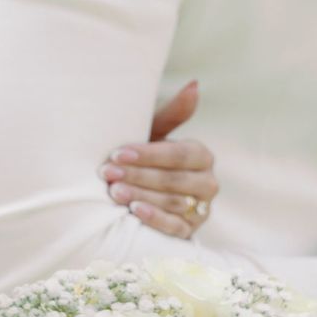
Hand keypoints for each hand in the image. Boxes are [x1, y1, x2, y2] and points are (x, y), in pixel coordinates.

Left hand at [100, 80, 217, 241]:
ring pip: (174, 203)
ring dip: (142, 196)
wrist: (143, 196)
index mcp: (202, 156)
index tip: (118, 152)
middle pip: (176, 180)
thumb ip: (173, 114)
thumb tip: (193, 83)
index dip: (150, 154)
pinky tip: (134, 211)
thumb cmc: (146, 160)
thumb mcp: (156, 136)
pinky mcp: (190, 233)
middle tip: (108, 173)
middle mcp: (208, 183)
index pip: (181, 154)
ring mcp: (201, 210)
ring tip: (113, 192)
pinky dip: (155, 219)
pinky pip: (176, 228)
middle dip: (140, 176)